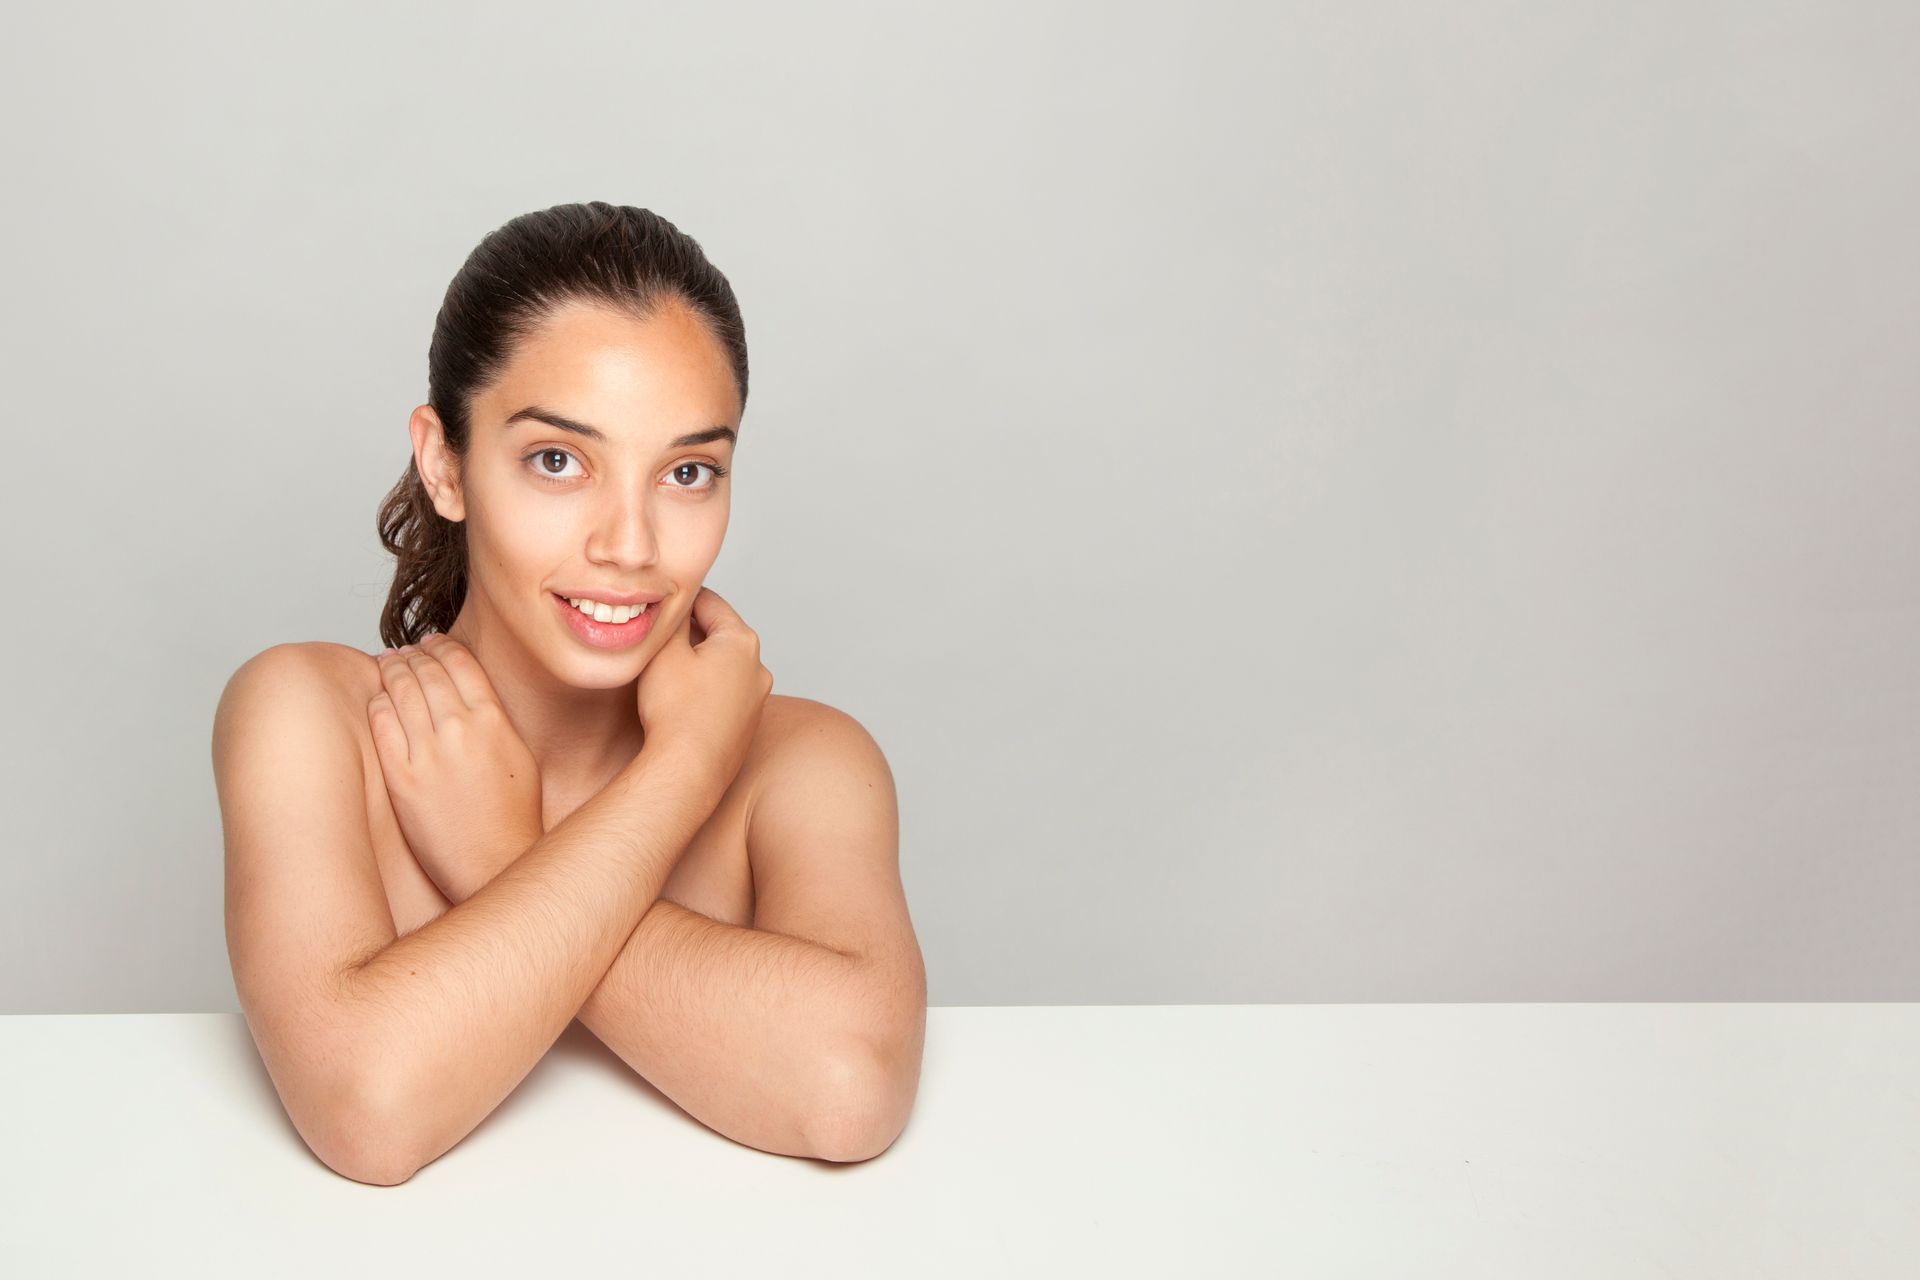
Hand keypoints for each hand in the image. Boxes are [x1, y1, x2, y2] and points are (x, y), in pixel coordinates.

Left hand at [366, 634, 543, 902]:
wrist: (492, 862)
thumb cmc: (512, 817)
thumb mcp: (520, 756)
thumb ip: (496, 720)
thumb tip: (472, 693)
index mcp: (494, 721)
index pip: (461, 663)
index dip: (443, 646)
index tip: (433, 643)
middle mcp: (460, 730)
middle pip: (428, 671)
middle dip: (413, 654)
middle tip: (404, 650)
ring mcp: (428, 753)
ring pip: (401, 691)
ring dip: (391, 671)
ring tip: (386, 664)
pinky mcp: (402, 778)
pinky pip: (382, 725)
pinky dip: (378, 704)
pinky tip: (377, 699)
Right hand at [634, 586, 773, 796]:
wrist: (689, 770)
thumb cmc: (676, 711)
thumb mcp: (665, 650)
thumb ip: (673, 619)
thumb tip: (676, 604)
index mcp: (742, 641)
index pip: (710, 602)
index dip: (681, 599)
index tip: (661, 601)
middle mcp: (758, 668)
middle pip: (720, 635)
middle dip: (691, 633)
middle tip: (659, 637)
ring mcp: (757, 699)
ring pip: (723, 667)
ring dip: (699, 663)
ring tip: (667, 670)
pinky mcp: (747, 725)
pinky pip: (726, 695)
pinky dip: (707, 690)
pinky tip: (682, 701)